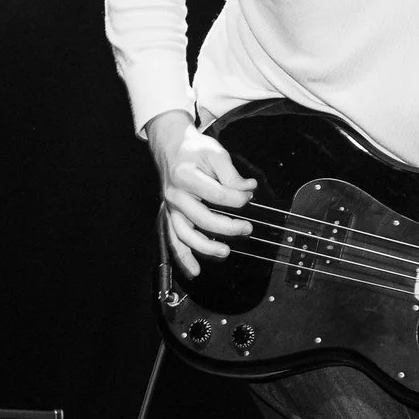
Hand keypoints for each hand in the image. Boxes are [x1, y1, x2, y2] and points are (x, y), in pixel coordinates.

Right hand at [145, 110, 253, 276]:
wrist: (171, 147)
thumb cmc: (193, 150)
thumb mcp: (215, 153)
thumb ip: (232, 174)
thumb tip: (248, 189)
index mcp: (185, 176)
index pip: (216, 194)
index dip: (237, 198)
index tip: (249, 195)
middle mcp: (174, 195)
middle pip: (201, 218)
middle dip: (228, 227)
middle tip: (247, 228)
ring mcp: (170, 208)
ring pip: (184, 234)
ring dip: (205, 247)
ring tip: (225, 252)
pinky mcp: (170, 216)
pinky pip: (173, 240)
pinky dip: (183, 257)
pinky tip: (194, 270)